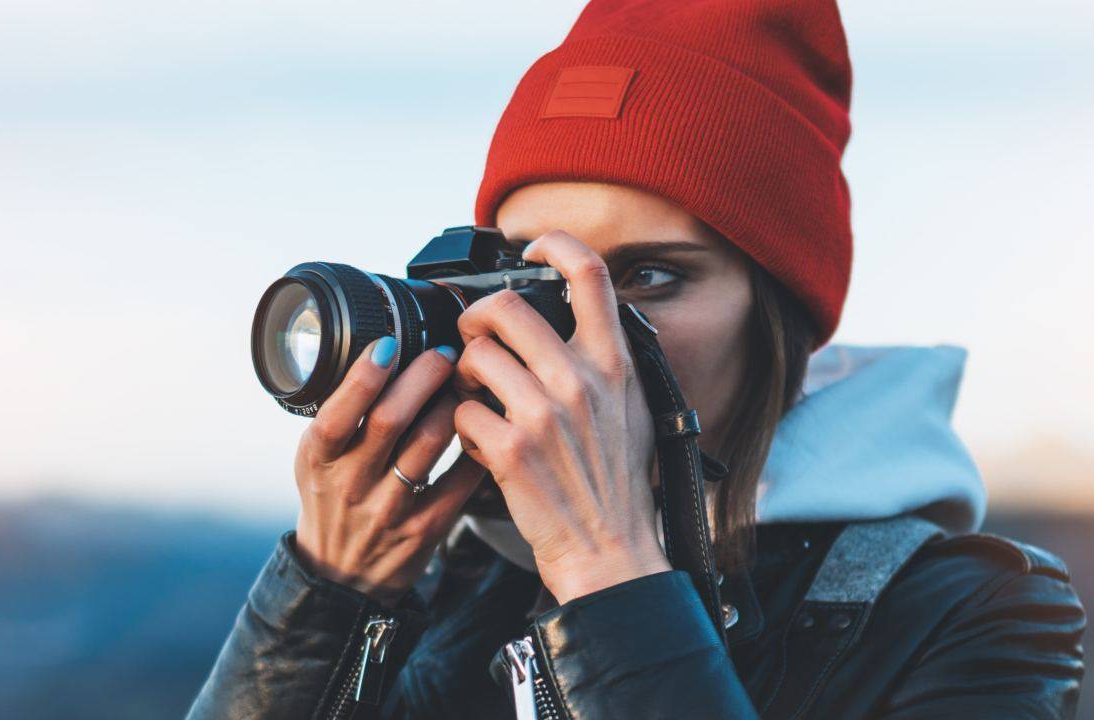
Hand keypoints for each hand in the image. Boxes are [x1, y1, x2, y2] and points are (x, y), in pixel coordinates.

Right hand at [293, 337, 484, 605]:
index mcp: (320, 458)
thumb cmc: (333, 499)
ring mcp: (390, 509)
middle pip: (391, 419)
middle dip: (424, 375)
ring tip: (465, 384)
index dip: (364, 376)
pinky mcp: (426, 529)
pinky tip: (482, 426)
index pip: (338, 413)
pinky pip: (460, 478)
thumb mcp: (317, 458)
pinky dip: (476, 445)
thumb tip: (381, 350)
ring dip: (454, 404)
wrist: (342, 575)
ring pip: (430, 443)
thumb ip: (340, 414)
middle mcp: (352, 483)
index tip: (389, 344)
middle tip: (445, 353)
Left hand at [452, 231, 670, 602]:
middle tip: (475, 340)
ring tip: (477, 398)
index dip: (554, 245)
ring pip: (472, 356)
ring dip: (464, 376)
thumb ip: (607, 361)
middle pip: (503, 306)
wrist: (608, 549)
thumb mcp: (633, 408)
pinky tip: (480, 441)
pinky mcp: (509, 451)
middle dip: (476, 319)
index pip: (589, 273)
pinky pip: (461, 411)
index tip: (531, 251)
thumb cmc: (616, 483)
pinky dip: (462, 426)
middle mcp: (580, 380)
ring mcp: (543, 415)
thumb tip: (580, 317)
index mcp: (613, 363)